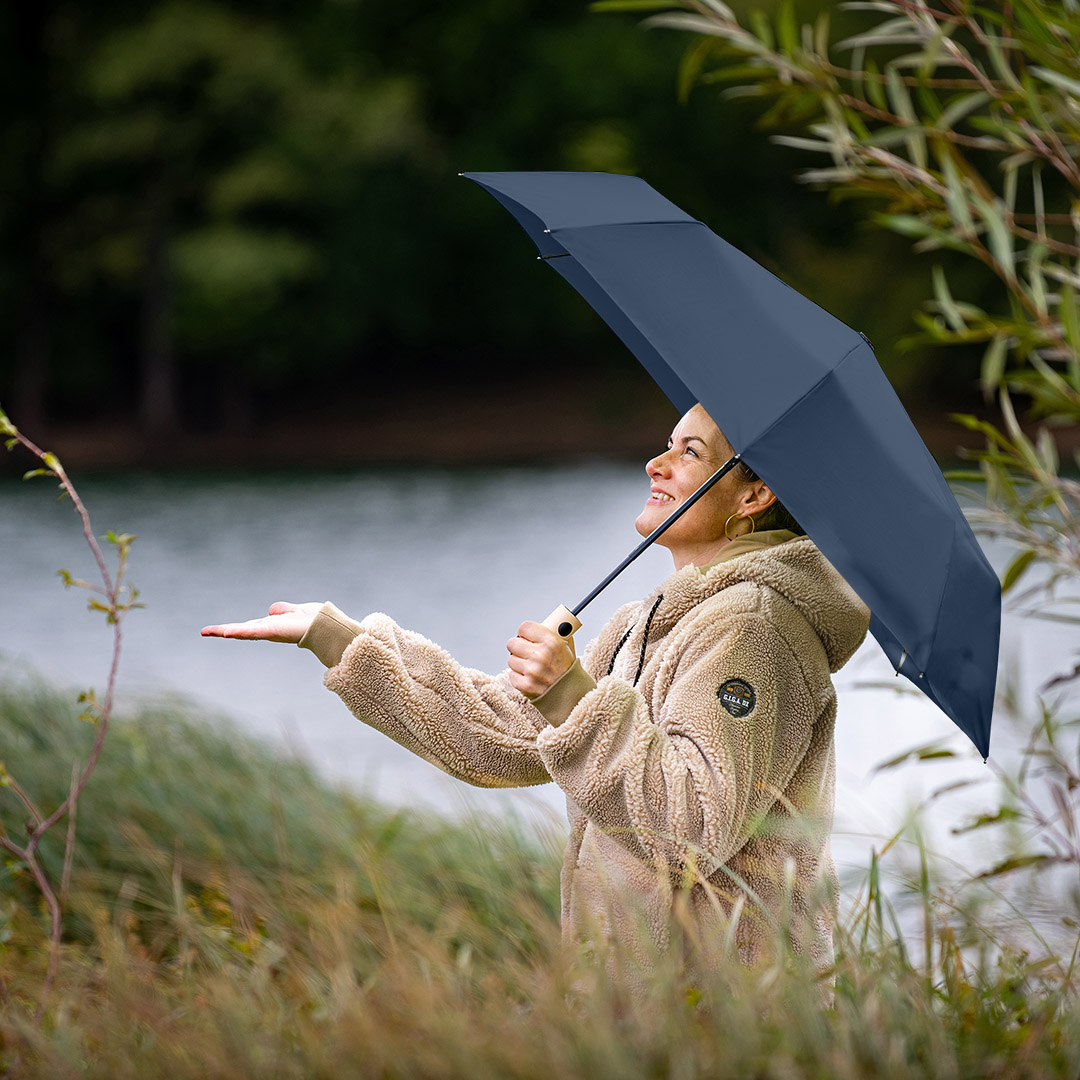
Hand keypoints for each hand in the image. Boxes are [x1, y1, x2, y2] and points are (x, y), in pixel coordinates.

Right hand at [200, 601, 324, 643]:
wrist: (327, 627)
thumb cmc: (315, 621)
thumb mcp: (294, 612)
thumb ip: (284, 610)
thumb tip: (272, 610)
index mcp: (272, 626)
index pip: (249, 626)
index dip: (234, 628)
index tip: (219, 630)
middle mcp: (269, 630)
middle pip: (242, 630)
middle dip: (223, 631)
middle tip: (204, 632)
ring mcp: (270, 632)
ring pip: (244, 631)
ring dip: (226, 631)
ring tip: (209, 632)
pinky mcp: (273, 631)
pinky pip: (254, 631)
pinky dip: (240, 631)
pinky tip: (227, 632)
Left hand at [506, 620, 574, 699]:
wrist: (572, 695)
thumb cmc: (567, 669)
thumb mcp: (567, 646)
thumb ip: (555, 633)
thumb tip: (548, 621)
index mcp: (551, 642)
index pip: (524, 627)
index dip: (524, 632)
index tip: (526, 636)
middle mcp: (541, 655)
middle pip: (512, 643)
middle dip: (518, 647)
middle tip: (525, 651)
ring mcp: (532, 671)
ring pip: (511, 659)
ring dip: (518, 663)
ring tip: (531, 667)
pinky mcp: (525, 685)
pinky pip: (512, 675)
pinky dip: (518, 677)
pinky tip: (530, 678)